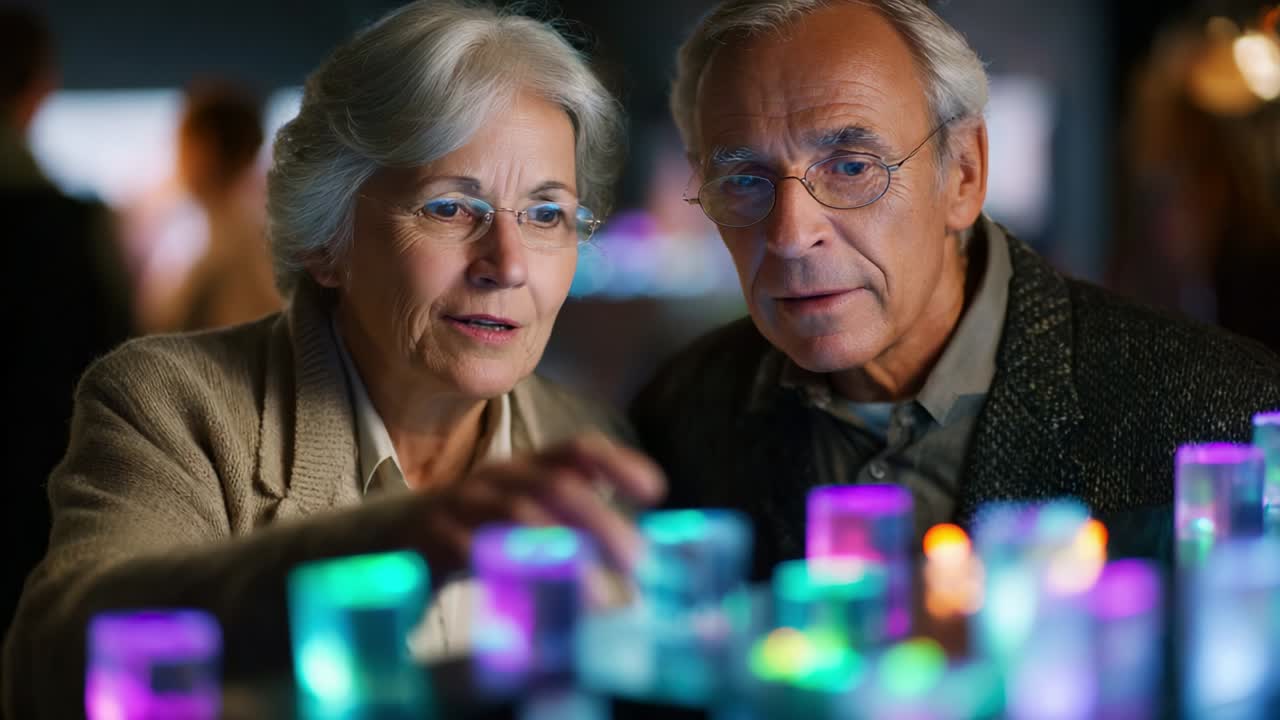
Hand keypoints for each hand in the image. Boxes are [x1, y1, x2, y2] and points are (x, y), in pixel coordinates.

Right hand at [414, 433, 664, 574]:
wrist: (381, 539)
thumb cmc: (468, 528)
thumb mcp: (520, 511)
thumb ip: (568, 515)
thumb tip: (631, 538)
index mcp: (524, 467)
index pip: (576, 449)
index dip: (618, 462)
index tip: (656, 490)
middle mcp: (497, 477)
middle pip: (556, 484)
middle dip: (602, 522)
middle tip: (638, 562)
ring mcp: (462, 503)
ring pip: (520, 514)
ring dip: (564, 553)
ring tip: (599, 597)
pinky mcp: (431, 537)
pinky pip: (473, 550)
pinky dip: (507, 572)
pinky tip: (537, 599)